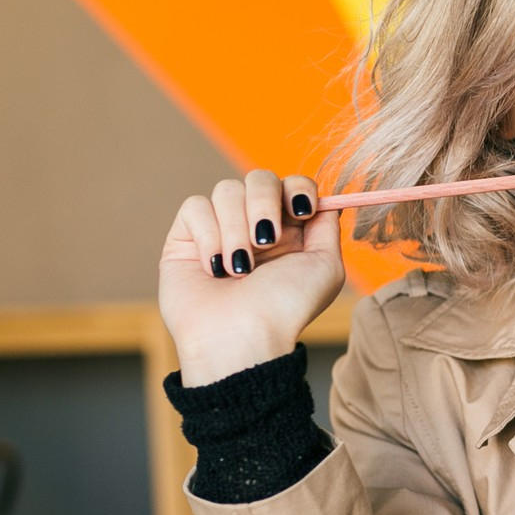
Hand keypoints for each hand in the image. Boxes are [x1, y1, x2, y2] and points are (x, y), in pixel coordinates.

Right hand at [158, 169, 346, 384]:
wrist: (242, 337)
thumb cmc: (286, 309)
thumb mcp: (325, 267)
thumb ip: (328, 227)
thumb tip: (328, 200)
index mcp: (290, 231)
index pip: (293, 184)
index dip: (297, 188)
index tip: (302, 211)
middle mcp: (255, 226)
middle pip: (259, 178)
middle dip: (264, 204)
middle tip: (265, 241)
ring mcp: (220, 230)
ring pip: (226, 191)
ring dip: (236, 228)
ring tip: (239, 269)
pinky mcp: (186, 237)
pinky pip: (196, 207)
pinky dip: (209, 235)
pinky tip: (215, 267)